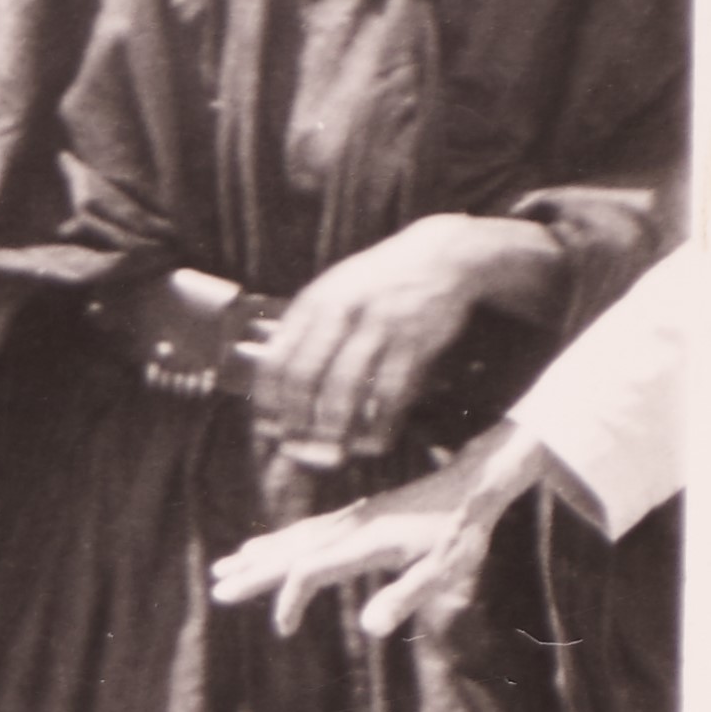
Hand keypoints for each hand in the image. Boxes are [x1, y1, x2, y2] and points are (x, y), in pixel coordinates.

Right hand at [211, 424, 537, 641]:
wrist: (474, 484)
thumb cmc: (462, 531)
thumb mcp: (442, 571)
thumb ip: (406, 597)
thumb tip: (369, 629)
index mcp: (365, 542)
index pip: (310, 571)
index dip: (290, 601)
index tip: (283, 630)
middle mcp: (349, 527)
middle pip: (290, 551)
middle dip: (253, 572)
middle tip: (216, 589)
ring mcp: (350, 518)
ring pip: (294, 538)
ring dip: (259, 555)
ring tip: (226, 567)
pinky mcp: (355, 516)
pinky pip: (307, 530)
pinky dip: (280, 542)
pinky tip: (269, 547)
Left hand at [252, 214, 550, 479]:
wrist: (441, 256)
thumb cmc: (378, 283)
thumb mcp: (334, 292)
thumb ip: (306, 331)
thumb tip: (277, 385)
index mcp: (314, 302)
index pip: (277, 359)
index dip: (269, 403)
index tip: (269, 431)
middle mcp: (341, 311)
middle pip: (304, 377)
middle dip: (297, 422)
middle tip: (298, 452)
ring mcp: (378, 324)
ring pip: (344, 387)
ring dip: (334, 428)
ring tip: (332, 455)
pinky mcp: (413, 339)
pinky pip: (389, 390)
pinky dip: (379, 422)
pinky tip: (374, 440)